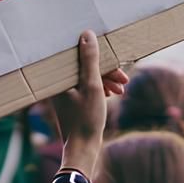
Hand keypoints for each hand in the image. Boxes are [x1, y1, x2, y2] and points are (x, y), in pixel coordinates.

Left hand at [51, 31, 127, 172]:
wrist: (82, 148)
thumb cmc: (86, 119)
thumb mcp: (92, 85)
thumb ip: (90, 60)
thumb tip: (87, 34)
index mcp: (59, 77)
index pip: (78, 55)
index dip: (99, 56)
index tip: (115, 64)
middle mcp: (59, 82)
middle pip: (85, 65)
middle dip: (106, 70)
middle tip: (123, 79)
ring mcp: (66, 91)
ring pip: (89, 76)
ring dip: (107, 79)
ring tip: (121, 89)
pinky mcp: (73, 100)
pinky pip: (88, 86)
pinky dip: (101, 88)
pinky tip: (112, 94)